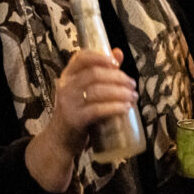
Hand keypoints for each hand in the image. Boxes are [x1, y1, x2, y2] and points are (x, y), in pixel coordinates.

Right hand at [26, 48, 137, 192]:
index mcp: (68, 76)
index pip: (81, 58)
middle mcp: (65, 87)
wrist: (60, 140)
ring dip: (120, 92)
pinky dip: (114, 107)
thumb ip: (101, 72)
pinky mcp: (75, 119)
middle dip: (117, 78)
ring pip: (98, 91)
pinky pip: (97, 110)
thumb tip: (118, 52)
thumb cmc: (77, 111)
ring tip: (133, 96)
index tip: (116, 63)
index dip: (100, 57)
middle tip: (132, 84)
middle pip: (94, 74)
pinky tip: (125, 108)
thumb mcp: (85, 90)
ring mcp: (68, 103)